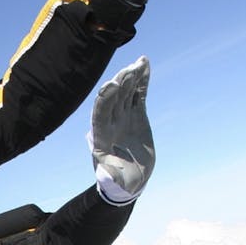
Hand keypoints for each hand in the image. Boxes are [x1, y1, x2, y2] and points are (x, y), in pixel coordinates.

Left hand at [90, 56, 153, 203]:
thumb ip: (109, 177)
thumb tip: (106, 175)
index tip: (112, 85)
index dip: (105, 99)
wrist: (128, 180)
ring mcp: (123, 117)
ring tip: (140, 62)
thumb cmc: (117, 182)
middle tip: (129, 69)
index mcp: (101, 136)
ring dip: (131, 77)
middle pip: (113, 98)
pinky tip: (145, 65)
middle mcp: (110, 122)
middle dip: (120, 83)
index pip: (100, 114)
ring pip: (125, 92)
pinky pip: (138, 94)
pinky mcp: (136, 115)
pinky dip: (141, 81)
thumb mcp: (113, 181)